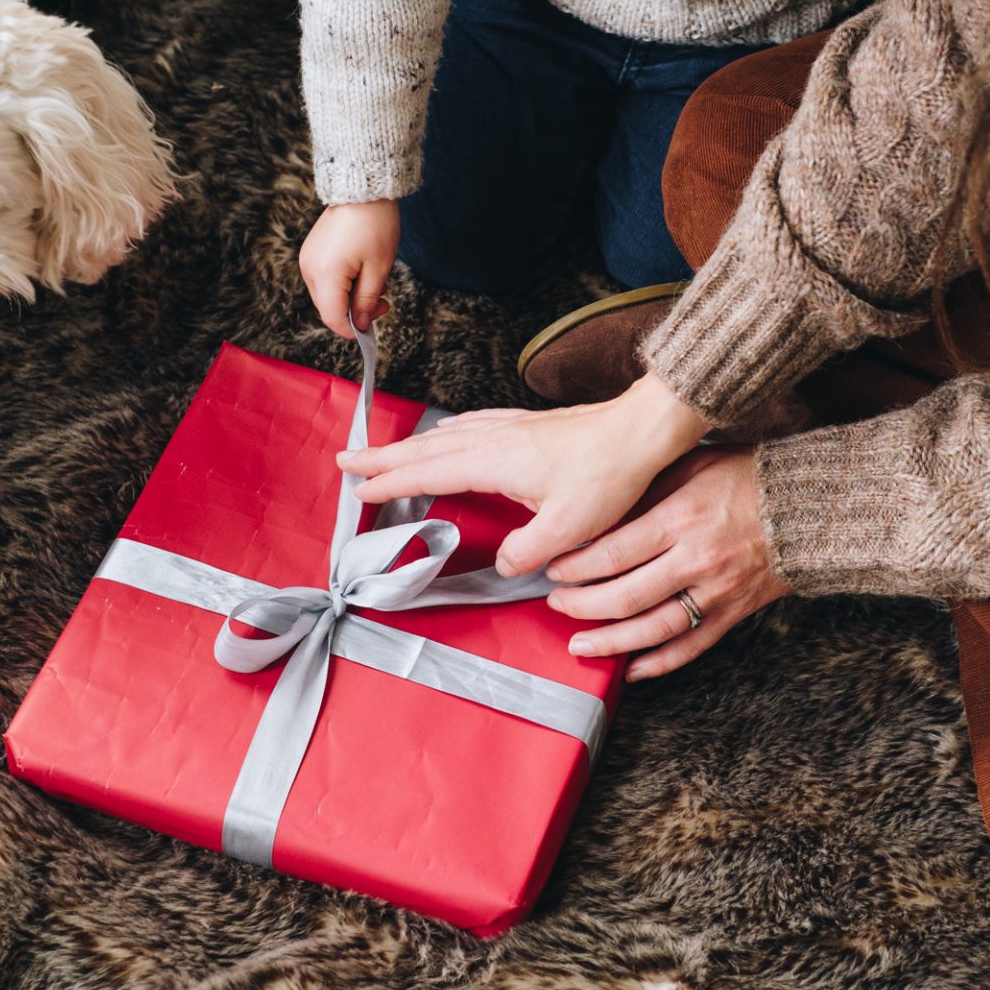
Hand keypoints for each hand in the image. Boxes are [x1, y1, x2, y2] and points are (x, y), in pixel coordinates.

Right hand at [300, 200, 399, 337]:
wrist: (361, 190)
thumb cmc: (374, 225)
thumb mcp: (379, 268)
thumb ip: (367, 301)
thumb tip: (361, 325)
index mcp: (326, 274)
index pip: (333, 317)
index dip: (352, 330)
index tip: (372, 329)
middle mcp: (310, 269)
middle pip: (328, 308)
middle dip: (355, 312)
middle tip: (384, 302)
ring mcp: (308, 260)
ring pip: (327, 295)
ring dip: (350, 297)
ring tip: (375, 281)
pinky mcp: (311, 253)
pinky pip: (325, 280)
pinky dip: (342, 284)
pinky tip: (361, 271)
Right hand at [338, 373, 710, 576]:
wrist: (642, 432)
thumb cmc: (610, 474)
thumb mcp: (567, 528)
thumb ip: (528, 551)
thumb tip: (508, 566)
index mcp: (494, 461)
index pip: (427, 473)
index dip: (389, 482)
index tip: (358, 488)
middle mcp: (496, 438)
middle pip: (425, 447)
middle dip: (383, 456)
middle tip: (347, 460)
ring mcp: (512, 427)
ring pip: (446, 433)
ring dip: (411, 443)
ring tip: (387, 451)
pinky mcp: (530, 423)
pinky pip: (473, 424)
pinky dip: (447, 430)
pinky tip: (451, 432)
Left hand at [546, 448, 789, 680]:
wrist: (808, 506)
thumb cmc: (747, 478)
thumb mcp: (691, 466)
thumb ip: (646, 491)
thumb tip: (598, 515)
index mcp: (681, 519)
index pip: (612, 553)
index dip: (574, 567)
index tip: (552, 570)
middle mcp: (695, 559)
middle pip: (623, 595)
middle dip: (580, 604)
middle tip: (555, 603)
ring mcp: (715, 591)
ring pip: (652, 629)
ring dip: (609, 641)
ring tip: (579, 645)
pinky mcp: (733, 613)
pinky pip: (690, 647)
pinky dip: (658, 663)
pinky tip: (631, 668)